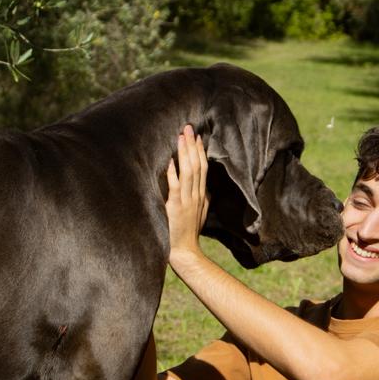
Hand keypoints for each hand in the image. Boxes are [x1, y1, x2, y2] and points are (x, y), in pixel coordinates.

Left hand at [166, 124, 209, 268]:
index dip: (200, 151)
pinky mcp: (176, 207)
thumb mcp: (201, 214)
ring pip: (189, 172)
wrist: (185, 252)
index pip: (204, 168)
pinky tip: (171, 160)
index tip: (197, 136)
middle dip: (193, 145)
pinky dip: (173, 172)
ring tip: (181, 137)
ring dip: (185, 153)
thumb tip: (207, 189)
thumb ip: (204, 200)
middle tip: (188, 127)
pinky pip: (176, 186)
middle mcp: (196, 195)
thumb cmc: (189, 233)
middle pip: (197, 165)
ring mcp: (187, 201)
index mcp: (202, 195)